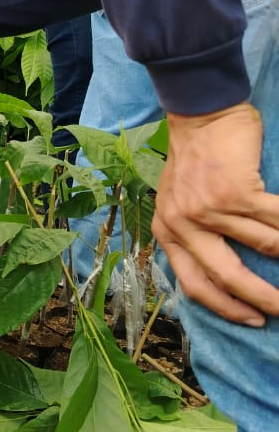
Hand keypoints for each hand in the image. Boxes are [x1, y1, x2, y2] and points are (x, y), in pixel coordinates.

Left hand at [153, 103, 278, 323]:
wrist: (201, 112)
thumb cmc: (197, 156)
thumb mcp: (179, 199)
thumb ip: (194, 232)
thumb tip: (225, 273)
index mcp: (167, 230)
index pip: (194, 284)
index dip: (225, 308)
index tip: (251, 319)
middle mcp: (183, 224)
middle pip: (226, 277)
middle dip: (260, 300)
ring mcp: (209, 208)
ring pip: (264, 248)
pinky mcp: (236, 192)